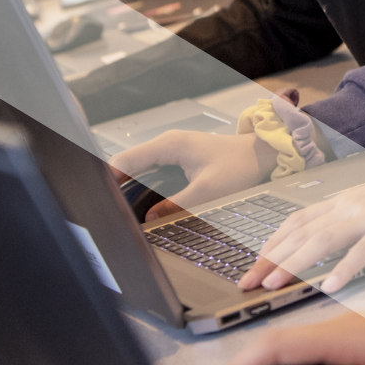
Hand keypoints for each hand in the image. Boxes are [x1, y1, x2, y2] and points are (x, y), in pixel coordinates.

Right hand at [109, 130, 276, 219]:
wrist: (263, 154)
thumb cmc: (242, 165)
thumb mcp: (208, 190)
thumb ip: (176, 205)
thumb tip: (148, 220)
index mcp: (169, 145)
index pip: (124, 160)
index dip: (108, 181)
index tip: (100, 202)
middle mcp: (167, 144)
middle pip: (127, 164)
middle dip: (115, 186)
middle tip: (108, 211)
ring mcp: (172, 150)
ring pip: (138, 168)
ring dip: (128, 187)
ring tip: (118, 210)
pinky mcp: (178, 158)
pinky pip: (151, 171)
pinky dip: (142, 185)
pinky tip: (138, 203)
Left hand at [240, 171, 364, 292]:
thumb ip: (341, 219)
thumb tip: (314, 242)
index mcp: (342, 202)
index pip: (296, 221)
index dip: (272, 242)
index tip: (254, 263)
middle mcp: (348, 207)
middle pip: (301, 232)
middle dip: (271, 258)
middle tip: (249, 282)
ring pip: (323, 239)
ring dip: (295, 263)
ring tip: (275, 284)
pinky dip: (346, 266)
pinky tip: (332, 285)